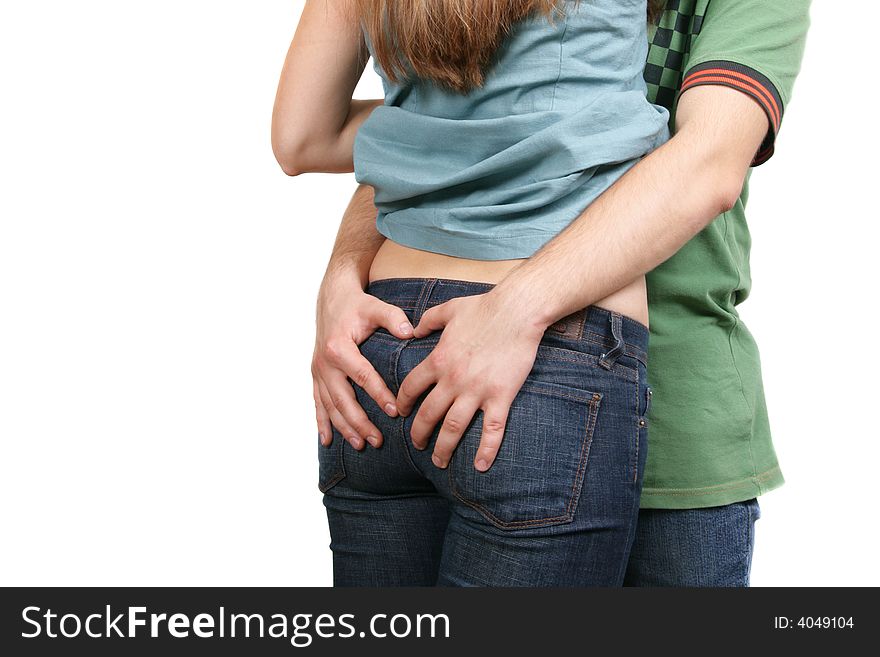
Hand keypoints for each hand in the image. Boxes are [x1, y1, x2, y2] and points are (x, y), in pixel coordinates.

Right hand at [312, 270, 413, 449]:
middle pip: (343, 399)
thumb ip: (393, 318)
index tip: (394, 412)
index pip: (362, 376)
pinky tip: (327, 440)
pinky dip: (322, 422)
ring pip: (330, 406)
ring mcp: (318, 372)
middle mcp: (324, 363)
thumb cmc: (356, 304)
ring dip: (344, 428)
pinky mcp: (316, 376)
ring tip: (361, 445)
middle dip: (360, 422)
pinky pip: (317, 403)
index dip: (379, 395)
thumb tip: (410, 332)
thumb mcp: (375, 306)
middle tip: (378, 440)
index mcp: (338, 348)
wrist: (332, 298)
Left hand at [396, 289, 547, 470]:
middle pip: (427, 414)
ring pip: (454, 428)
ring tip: (439, 462)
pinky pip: (492, 430)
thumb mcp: (448, 309)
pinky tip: (480, 466)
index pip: (410, 388)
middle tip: (416, 445)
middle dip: (418, 433)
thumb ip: (427, 320)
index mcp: (438, 360)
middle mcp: (453, 380)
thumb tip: (414, 329)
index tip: (401, 413)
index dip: (403, 404)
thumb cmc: (484, 307)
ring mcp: (477, 391)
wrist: (518, 310)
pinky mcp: (501, 396)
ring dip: (443, 448)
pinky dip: (486, 450)